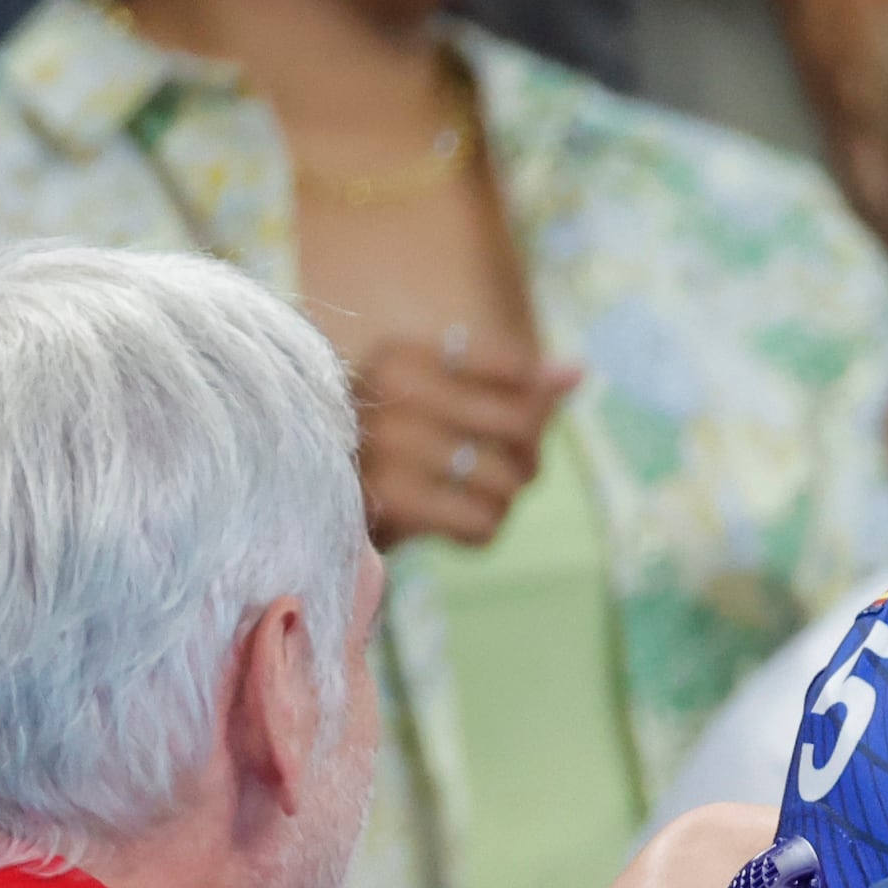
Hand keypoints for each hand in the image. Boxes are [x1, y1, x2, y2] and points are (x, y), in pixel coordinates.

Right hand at [348, 326, 583, 550]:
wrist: (310, 502)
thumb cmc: (389, 449)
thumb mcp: (440, 401)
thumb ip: (512, 385)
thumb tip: (577, 372)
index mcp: (403, 357)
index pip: (517, 371)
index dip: (534, 408)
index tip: (508, 427)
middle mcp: (392, 393)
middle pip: (521, 425)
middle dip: (527, 458)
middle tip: (507, 471)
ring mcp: (388, 448)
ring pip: (506, 480)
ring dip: (502, 500)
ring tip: (471, 498)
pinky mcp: (391, 502)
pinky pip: (483, 522)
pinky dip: (481, 529)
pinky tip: (455, 522)